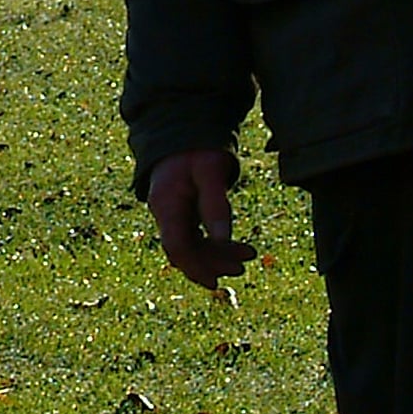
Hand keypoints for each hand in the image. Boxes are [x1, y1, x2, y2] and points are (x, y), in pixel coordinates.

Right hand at [146, 147, 257, 290]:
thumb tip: (224, 240)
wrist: (183, 132)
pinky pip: (195, 238)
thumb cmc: (197, 149)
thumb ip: (216, 206)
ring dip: (217, 256)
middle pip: (184, 252)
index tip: (216, 281)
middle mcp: (165, 214)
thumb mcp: (210, 173)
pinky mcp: (182, 214)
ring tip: (248, 255)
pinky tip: (234, 248)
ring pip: (191, 247)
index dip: (195, 267)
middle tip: (242, 266)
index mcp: (167, 205)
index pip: (177, 246)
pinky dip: (214, 246)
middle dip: (213, 263)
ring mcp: (172, 215)